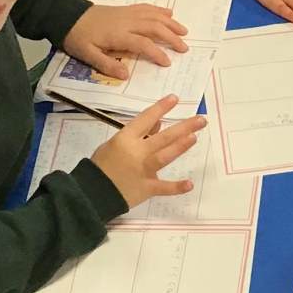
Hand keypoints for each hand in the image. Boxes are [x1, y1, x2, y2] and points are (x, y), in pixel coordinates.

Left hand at [64, 2, 189, 77]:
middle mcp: (126, 22)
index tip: (167, 63)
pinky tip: (169, 14)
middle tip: (184, 48)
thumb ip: (107, 64)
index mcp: (118, 35)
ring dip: (170, 23)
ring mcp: (127, 13)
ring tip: (184, 32)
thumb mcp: (87, 55)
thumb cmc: (77, 37)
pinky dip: (159, 10)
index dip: (157, 53)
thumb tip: (125, 75)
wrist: (66, 15)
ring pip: (154, 16)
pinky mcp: (125, 9)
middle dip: (171, 37)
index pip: (143, 43)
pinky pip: (146, 7)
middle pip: (154, 27)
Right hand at [90, 95, 208, 208]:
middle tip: (201, 120)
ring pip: (165, 156)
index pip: (145, 119)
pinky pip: (163, 188)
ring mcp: (143, 170)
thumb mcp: (113, 144)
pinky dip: (176, 187)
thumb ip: (137, 135)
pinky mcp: (146, 188)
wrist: (91, 193)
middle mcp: (136, 152)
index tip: (175, 99)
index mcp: (125, 139)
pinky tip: (189, 183)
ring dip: (180, 147)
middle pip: (163, 137)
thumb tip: (158, 124)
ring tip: (194, 137)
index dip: (161, 108)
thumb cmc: (101, 165)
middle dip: (183, 127)